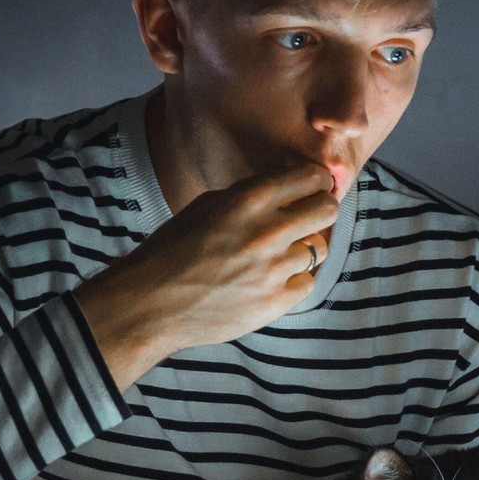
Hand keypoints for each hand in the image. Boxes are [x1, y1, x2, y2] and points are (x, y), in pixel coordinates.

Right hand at [74, 166, 336, 390]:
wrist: (151, 302)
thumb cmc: (174, 250)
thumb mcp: (208, 205)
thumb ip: (251, 194)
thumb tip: (289, 185)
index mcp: (248, 199)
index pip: (312, 177)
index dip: (316, 183)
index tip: (312, 190)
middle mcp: (266, 230)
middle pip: (328, 209)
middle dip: (320, 212)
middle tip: (306, 221)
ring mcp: (273, 268)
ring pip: (319, 248)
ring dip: (303, 250)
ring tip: (277, 256)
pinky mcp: (275, 301)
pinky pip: (308, 282)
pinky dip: (294, 281)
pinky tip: (271, 281)